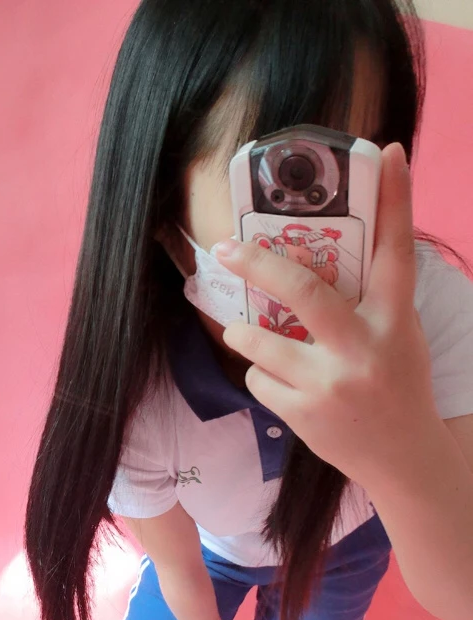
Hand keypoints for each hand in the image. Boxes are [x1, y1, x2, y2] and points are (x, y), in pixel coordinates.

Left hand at [213, 143, 439, 486]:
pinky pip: (258, 379)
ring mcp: (330, 385)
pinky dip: (262, 376)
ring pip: (261, 342)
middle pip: (303, 291)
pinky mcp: (304, 415)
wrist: (402, 457)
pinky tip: (285, 386)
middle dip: (257, 264)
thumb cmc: (395, 385)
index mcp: (394, 321)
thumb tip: (320, 255)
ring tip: (252, 334)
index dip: (395, 200)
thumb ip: (367, 301)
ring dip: (246, 333)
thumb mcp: (397, 336)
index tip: (385, 153)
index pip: (396, 252)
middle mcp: (363, 349)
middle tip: (226, 248)